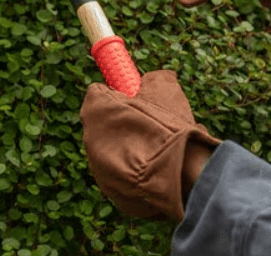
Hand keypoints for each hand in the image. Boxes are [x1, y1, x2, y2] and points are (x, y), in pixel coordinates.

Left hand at [80, 70, 218, 220]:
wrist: (180, 173)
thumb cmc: (169, 127)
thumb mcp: (164, 89)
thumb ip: (153, 79)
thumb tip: (158, 77)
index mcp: (96, 110)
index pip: (97, 94)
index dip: (118, 95)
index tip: (135, 98)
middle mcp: (90, 140)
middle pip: (104, 124)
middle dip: (123, 122)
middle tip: (149, 122)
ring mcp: (98, 170)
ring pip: (114, 151)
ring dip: (130, 147)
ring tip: (157, 147)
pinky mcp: (112, 193)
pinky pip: (123, 175)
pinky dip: (136, 170)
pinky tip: (156, 167)